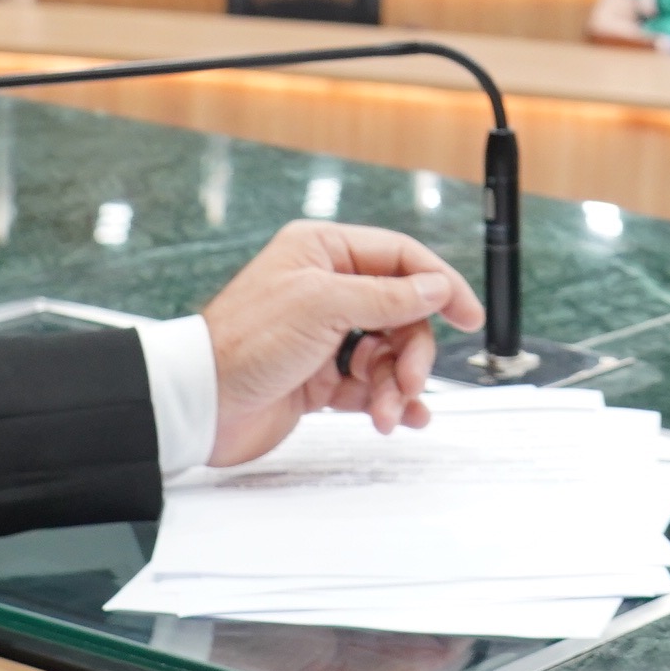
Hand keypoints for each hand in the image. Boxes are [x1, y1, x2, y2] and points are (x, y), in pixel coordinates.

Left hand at [197, 220, 487, 466]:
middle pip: (401, 311)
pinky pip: (370, 385)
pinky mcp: (319, 378)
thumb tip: (435, 286)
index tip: (468, 314)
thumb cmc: (245, 344)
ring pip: (388, 353)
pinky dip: (386, 401)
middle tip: (410, 380)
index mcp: (322, 252)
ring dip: (397, 384)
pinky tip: (396, 418)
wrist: (201, 405)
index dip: (439, 283)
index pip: (400, 257)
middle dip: (412, 350)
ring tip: (388, 411)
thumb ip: (387, 295)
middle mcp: (325, 288)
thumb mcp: (324, 306)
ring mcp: (324, 335)